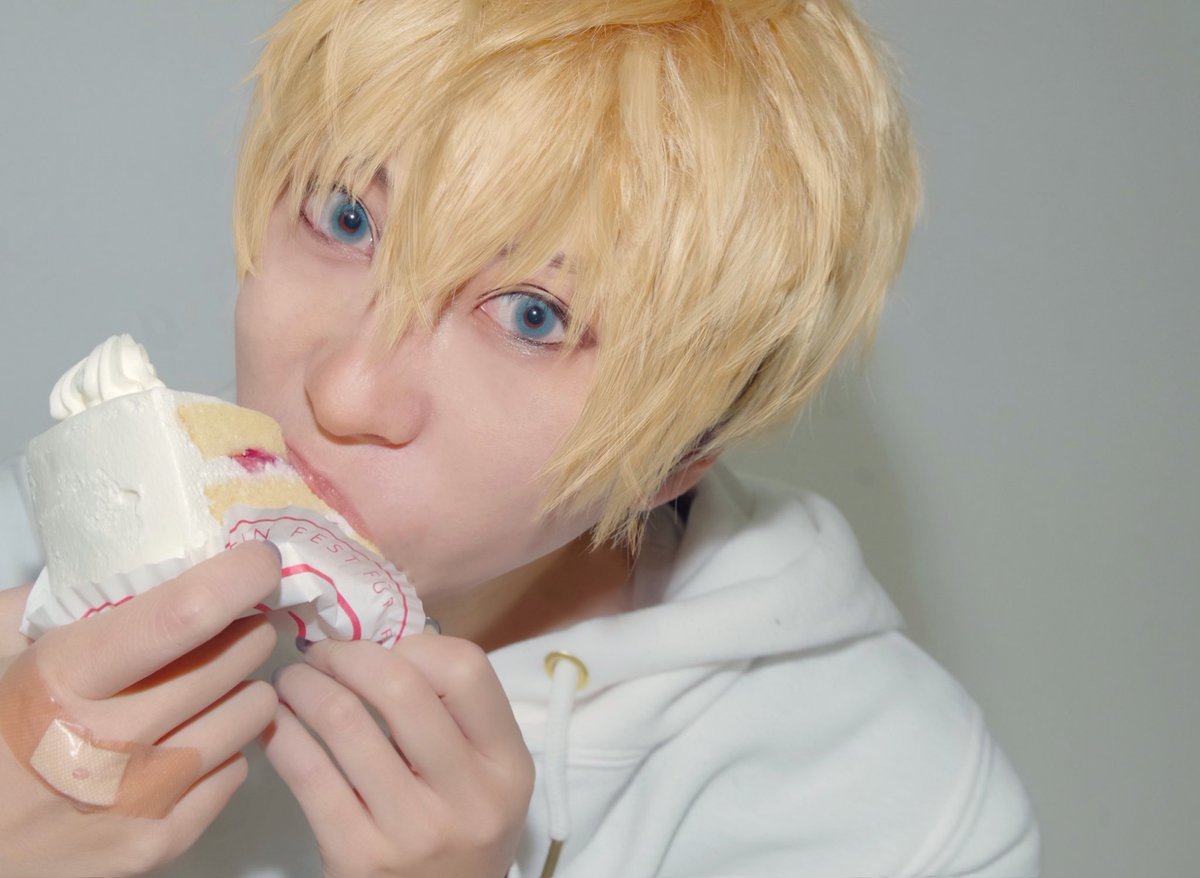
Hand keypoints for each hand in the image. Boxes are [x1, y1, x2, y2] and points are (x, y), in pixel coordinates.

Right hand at [0, 542, 280, 876]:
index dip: (239, 577)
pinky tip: (186, 739)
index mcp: (66, 681)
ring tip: (206, 684)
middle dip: (246, 626)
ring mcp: (144, 799)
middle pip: (237, 658)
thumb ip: (57, 601)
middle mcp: (114, 742)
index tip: (261, 559)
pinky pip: (236, 768)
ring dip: (239, 686)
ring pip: (252, 711)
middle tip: (232, 622)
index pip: (186, 615)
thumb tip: (137, 561)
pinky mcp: (162, 843)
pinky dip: (222, 747)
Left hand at [267, 635, 534, 877]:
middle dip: (347, 655)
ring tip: (293, 680)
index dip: (417, 644)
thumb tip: (380, 642)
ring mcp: (411, 829)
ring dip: (305, 686)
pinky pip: (308, 773)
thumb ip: (454, 715)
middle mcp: (468, 796)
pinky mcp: (356, 856)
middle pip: (400, 687)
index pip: (467, 670)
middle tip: (322, 653)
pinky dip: (283, 734)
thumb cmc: (459, 830)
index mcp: (507, 764)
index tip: (386, 650)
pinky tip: (278, 723)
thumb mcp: (485, 777)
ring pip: (344, 722)